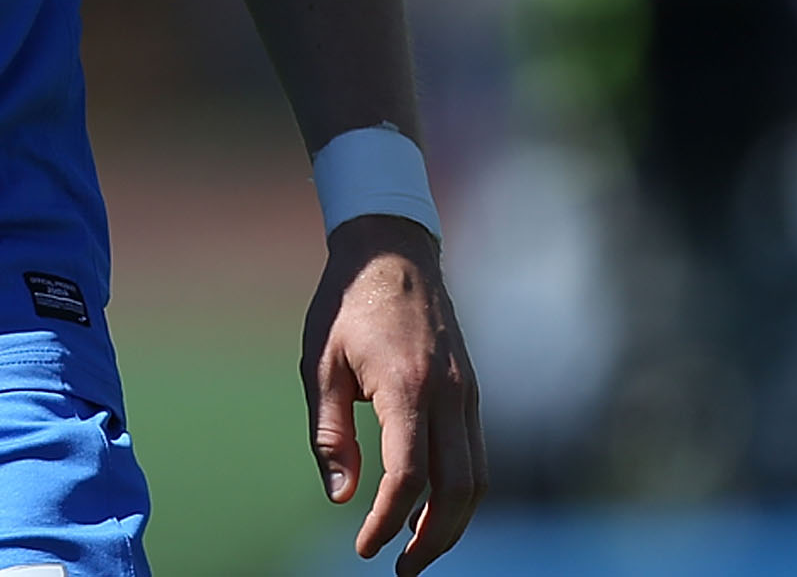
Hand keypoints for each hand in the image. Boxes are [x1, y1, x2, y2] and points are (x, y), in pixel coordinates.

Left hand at [301, 213, 484, 574]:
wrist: (392, 251)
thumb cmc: (346, 305)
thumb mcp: (319, 365)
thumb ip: (330, 433)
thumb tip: (343, 498)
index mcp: (407, 387)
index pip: (408, 476)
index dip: (388, 522)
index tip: (365, 549)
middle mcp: (448, 394)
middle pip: (457, 490)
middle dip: (432, 540)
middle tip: (401, 570)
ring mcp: (467, 392)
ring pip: (477, 478)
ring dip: (453, 523)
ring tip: (417, 549)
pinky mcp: (471, 391)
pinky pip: (476, 455)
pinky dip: (460, 492)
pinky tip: (430, 508)